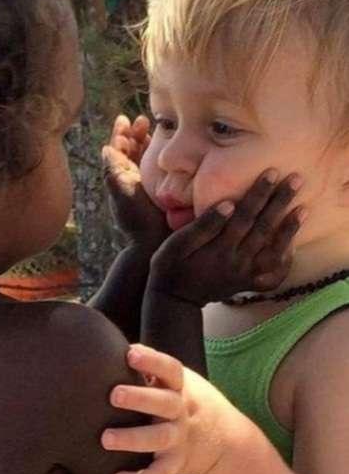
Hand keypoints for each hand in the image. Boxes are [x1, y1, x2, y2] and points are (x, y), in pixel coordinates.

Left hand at [101, 344, 243, 473]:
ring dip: (132, 439)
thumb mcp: (174, 379)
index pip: (170, 369)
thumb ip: (148, 366)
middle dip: (139, 399)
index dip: (151, 361)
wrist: (223, 436)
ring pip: (158, 439)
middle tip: (114, 395)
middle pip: (163, 402)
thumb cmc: (182, 397)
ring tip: (106, 438)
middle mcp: (180, 409)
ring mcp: (180, 437)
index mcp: (179, 385)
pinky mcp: (177, 463)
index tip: (130, 354)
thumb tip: (112, 347)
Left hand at [103, 114, 168, 248]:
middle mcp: (134, 178)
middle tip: (142, 120)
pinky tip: (171, 143)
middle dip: (136, 133)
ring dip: (149, 139)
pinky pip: (163, 166)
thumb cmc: (137, 220)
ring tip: (155, 126)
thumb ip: (112, 171)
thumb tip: (105, 148)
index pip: (118, 150)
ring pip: (148, 155)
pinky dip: (164, 153)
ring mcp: (150, 183)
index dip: (120, 133)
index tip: (124, 119)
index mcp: (120, 178)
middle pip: (133, 149)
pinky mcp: (166, 187)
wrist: (157, 243)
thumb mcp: (121, 193)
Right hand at [147, 170, 305, 306]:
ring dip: (289, 229)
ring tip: (303, 208)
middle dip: (280, 203)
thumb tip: (228, 204)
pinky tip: (292, 245)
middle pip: (263, 229)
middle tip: (296, 180)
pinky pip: (273, 276)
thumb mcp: (177, 243)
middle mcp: (237, 263)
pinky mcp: (247, 285)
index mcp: (219, 249)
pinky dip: (285, 261)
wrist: (174, 300)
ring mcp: (244, 276)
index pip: (244, 216)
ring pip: (274, 252)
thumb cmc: (170, 266)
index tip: (272, 173)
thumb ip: (203, 225)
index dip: (259, 194)